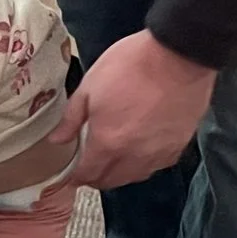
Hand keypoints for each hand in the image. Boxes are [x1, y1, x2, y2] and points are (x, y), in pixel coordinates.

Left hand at [48, 30, 216, 189]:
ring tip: (114, 161)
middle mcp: (134, 155)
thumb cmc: (132, 65)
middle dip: (97, 178)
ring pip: (135, 177)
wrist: (177, 56)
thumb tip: (57, 139)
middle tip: (90, 169)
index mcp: (107, 142)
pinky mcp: (178, 145)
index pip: (88, 174)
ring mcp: (159, 152)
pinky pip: (158, 165)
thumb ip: (71, 118)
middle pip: (111, 181)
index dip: (77, 177)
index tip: (73, 175)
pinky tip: (141, 151)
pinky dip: (145, 164)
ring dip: (121, 174)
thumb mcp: (90, 86)